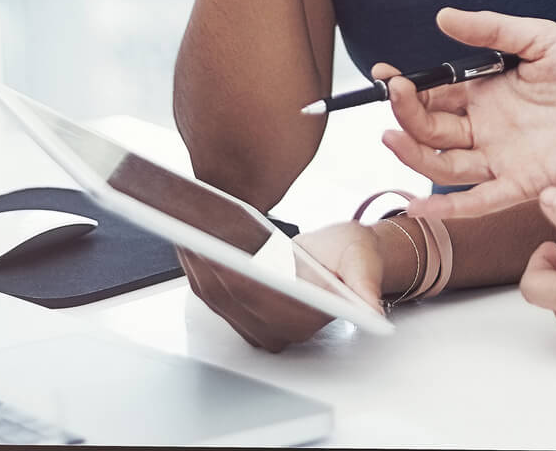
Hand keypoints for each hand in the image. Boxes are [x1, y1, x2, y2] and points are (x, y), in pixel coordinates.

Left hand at [176, 220, 384, 351]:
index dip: (233, 275)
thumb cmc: (353, 256)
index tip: (215, 250)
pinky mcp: (243, 313)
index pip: (260, 299)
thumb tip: (371, 312)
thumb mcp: (364, 261)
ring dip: (196, 262)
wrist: (343, 259)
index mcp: (308, 317)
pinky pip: (211, 293)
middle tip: (190, 228)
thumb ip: (366, 286)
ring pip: (215, 296)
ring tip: (184, 226)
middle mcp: (280, 329)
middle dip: (207, 262)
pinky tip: (189, 237)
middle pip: (230, 296)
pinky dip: (197, 266)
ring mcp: (259, 324)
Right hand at [379, 8, 555, 220]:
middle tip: (395, 93)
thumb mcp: (541, 38)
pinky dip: (447, 207)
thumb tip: (444, 16)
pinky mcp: (525, 183)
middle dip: (407, 114)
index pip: (436, 93)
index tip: (386, 74)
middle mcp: (491, 128)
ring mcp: (505, 157)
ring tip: (392, 136)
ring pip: (445, 164)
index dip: (408, 87)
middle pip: (433, 129)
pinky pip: (479, 201)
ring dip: (414, 153)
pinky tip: (417, 204)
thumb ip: (492, 29)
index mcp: (491, 92)